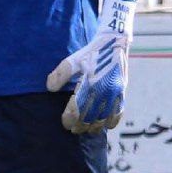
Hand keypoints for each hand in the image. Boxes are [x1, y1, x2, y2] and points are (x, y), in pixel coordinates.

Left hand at [46, 0, 134, 133]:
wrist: (114, 42)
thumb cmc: (91, 51)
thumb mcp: (73, 60)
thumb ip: (61, 74)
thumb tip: (50, 87)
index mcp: (90, 83)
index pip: (78, 109)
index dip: (70, 119)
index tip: (65, 123)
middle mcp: (104, 90)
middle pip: (91, 117)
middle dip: (81, 126)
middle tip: (74, 130)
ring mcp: (115, 92)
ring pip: (105, 118)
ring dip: (95, 126)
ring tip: (87, 129)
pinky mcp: (122, 91)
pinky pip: (119, 112)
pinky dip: (112, 121)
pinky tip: (105, 125)